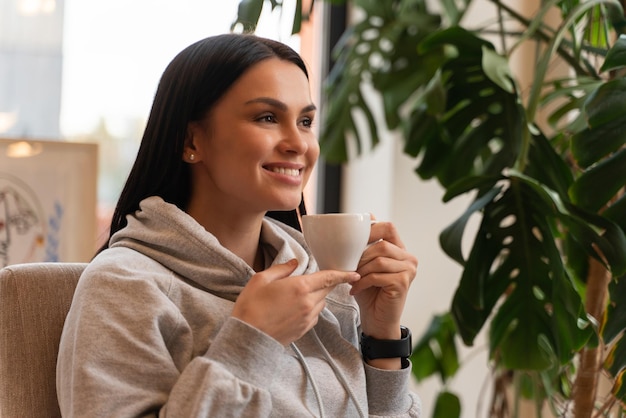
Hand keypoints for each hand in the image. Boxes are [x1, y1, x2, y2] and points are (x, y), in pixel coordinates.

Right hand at [232, 259, 359, 345]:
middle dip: (323, 284)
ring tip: (295, 296)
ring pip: (320, 303)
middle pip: (325, 290)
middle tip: (310, 281)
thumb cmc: (250, 307)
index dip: (343, 274)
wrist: (247, 338)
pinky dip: (309, 309)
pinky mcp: (303, 330)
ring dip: (315, 297)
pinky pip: (314, 316)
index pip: (329, 278)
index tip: (355, 273)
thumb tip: (294, 263)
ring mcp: (307, 319)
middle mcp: (308, 303)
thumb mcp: (261, 280)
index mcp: (300, 287)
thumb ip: (281, 269)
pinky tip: (293, 309)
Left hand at [350, 217, 417, 339]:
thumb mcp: (364, 265)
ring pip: (379, 260)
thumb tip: (363, 218)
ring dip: (360, 270)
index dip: (370, 230)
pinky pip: (377, 276)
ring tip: (352, 279)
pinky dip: (362, 282)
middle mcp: (409, 258)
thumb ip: (365, 245)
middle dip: (361, 256)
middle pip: (382, 244)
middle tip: (349, 268)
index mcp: (400, 250)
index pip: (388, 227)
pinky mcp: (403, 283)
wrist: (376, 320)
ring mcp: (409, 270)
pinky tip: (355, 290)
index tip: (353, 242)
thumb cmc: (369, 292)